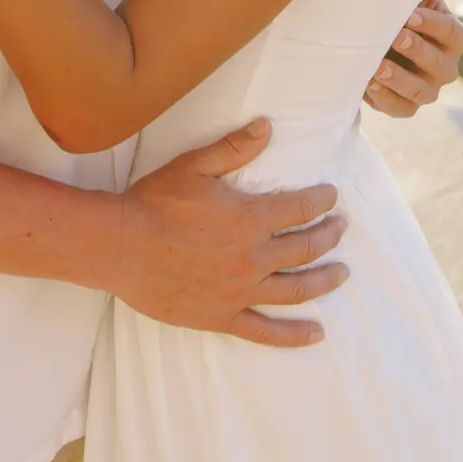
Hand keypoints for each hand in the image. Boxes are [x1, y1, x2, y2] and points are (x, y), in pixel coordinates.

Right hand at [109, 119, 348, 347]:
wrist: (119, 247)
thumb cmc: (154, 202)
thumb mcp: (194, 165)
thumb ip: (234, 147)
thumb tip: (268, 126)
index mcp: (250, 219)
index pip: (300, 208)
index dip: (321, 201)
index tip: (332, 197)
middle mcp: (253, 258)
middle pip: (306, 248)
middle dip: (329, 235)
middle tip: (341, 228)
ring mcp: (241, 292)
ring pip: (297, 289)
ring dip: (325, 280)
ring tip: (343, 273)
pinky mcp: (223, 317)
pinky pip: (267, 331)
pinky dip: (295, 335)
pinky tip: (316, 334)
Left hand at [364, 0, 462, 117]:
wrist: (373, 41)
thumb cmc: (402, 13)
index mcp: (453, 39)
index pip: (453, 33)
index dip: (433, 25)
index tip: (409, 14)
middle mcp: (446, 67)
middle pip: (438, 63)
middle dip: (415, 50)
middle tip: (394, 36)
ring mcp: (427, 90)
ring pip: (420, 90)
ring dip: (398, 78)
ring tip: (376, 66)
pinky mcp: (406, 107)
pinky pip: (400, 108)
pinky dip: (384, 98)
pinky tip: (367, 84)